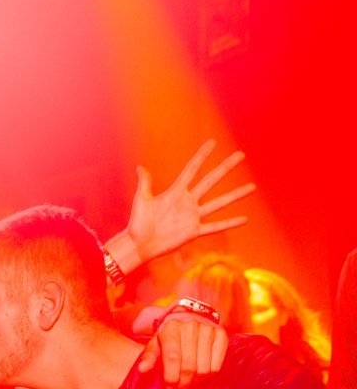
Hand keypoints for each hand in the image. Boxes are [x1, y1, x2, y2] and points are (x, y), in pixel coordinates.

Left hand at [127, 140, 254, 262]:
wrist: (139, 245)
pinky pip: (215, 227)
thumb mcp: (141, 200)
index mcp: (175, 193)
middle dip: (225, 168)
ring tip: (252, 187)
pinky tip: (245, 219)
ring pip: (219, 203)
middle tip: (240, 155)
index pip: (192, 170)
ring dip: (235, 195)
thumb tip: (141, 167)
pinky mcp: (194, 232)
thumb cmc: (137, 223)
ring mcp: (192, 217)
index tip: (212, 143)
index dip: (201, 156)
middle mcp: (187, 202)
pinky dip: (229, 223)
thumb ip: (145, 184)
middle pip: (210, 181)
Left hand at [138, 312, 228, 388]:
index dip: (171, 376)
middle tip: (179, 388)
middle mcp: (190, 326)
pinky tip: (200, 375)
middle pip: (189, 366)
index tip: (169, 387)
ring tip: (189, 381)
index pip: (172, 358)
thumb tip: (142, 370)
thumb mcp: (156, 345)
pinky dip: (208, 375)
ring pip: (204, 369)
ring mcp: (208, 329)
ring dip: (196, 381)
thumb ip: (149, 357)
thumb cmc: (170, 338)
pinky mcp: (221, 335)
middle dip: (183, 383)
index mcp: (171, 328)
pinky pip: (217, 365)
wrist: (190, 321)